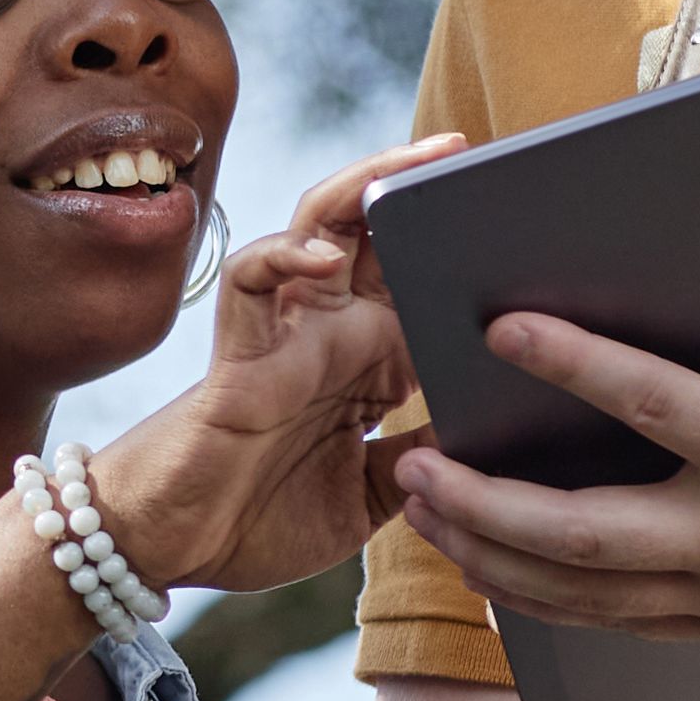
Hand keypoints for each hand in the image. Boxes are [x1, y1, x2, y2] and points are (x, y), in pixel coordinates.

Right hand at [83, 139, 460, 595]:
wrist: (177, 548)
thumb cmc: (263, 518)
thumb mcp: (374, 493)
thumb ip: (426, 458)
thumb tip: (504, 433)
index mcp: (371, 361)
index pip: (424, 280)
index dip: (466, 248)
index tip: (522, 223)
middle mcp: (332, 331)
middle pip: (377, 229)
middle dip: (419, 183)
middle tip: (469, 152)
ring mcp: (286, 331)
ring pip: (319, 226)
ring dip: (364, 185)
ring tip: (415, 162)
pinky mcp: (240, 348)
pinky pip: (253, 279)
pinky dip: (285, 255)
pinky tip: (324, 256)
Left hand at [392, 157, 699, 682]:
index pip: (659, 410)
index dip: (576, 365)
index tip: (504, 326)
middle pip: (580, 532)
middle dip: (484, 500)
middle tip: (411, 456)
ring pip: (578, 594)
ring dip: (488, 557)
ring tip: (418, 510)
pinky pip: (613, 624)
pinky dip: (541, 601)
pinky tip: (490, 571)